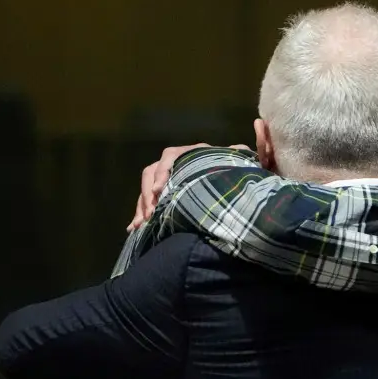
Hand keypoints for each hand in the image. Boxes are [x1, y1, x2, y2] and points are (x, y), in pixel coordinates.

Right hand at [127, 143, 251, 231]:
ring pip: (147, 189)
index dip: (162, 172)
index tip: (159, 190)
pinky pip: (147, 202)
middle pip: (151, 173)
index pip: (170, 156)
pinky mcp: (163, 193)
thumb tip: (243, 150)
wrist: (230, 181)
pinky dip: (141, 214)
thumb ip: (237, 155)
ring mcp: (167, 178)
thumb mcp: (234, 162)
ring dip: (142, 206)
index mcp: (191, 153)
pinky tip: (134, 228)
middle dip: (148, 194)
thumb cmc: (231, 169)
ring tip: (141, 224)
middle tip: (151, 213)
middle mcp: (175, 162)